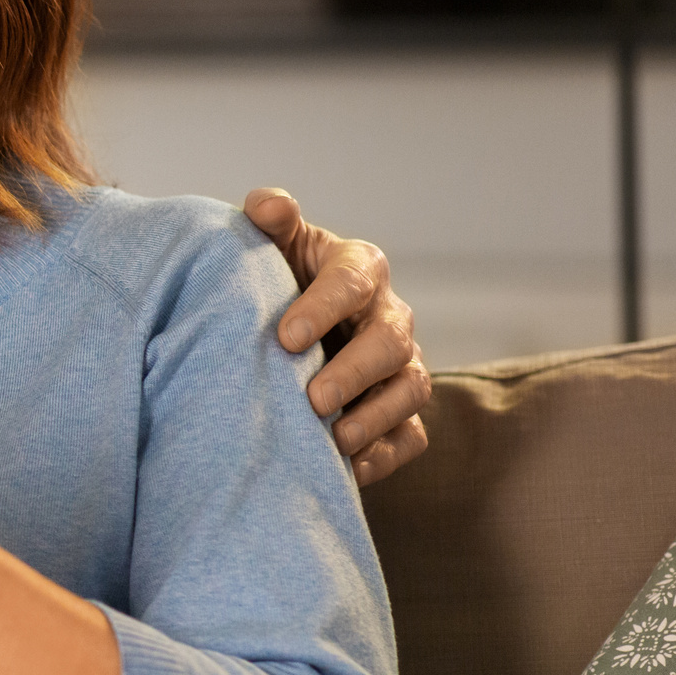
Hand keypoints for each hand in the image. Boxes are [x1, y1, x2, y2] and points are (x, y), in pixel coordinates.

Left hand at [243, 188, 430, 486]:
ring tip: (333, 439)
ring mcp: (401, 366)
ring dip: (375, 417)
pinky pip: (410, 436)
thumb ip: (270, 219)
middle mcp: (389, 316)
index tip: (285, 337)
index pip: (352, 281)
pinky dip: (385, 454)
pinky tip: (347, 469)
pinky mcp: (399, 411)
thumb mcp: (272, 245)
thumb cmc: (276, 278)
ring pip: (410, 391)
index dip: (323, 307)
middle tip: (311, 398)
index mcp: (359, 269)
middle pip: (391, 342)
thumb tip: (265, 205)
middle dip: (354, 371)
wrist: (282, 329)